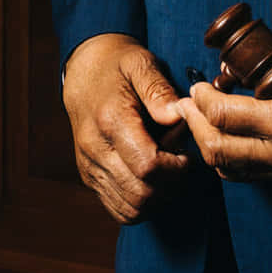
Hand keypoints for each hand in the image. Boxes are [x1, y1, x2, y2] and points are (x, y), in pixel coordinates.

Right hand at [62, 33, 193, 222]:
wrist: (84, 72)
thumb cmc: (119, 66)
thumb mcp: (142, 63)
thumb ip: (160, 90)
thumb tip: (178, 115)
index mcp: (111, 120)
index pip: (148, 165)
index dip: (176, 168)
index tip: (187, 154)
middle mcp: (96, 149)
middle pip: (141, 194)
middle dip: (170, 185)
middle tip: (180, 162)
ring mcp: (90, 167)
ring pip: (131, 208)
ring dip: (158, 198)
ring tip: (167, 171)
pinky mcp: (89, 178)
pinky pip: (118, 209)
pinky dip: (141, 204)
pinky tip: (152, 181)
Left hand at [173, 44, 271, 181]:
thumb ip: (266, 68)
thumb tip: (232, 69)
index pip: (221, 116)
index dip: (199, 100)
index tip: (194, 86)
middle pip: (216, 149)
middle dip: (194, 125)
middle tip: (186, 105)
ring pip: (228, 170)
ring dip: (208, 146)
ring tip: (201, 123)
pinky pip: (249, 175)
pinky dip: (229, 159)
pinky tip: (227, 139)